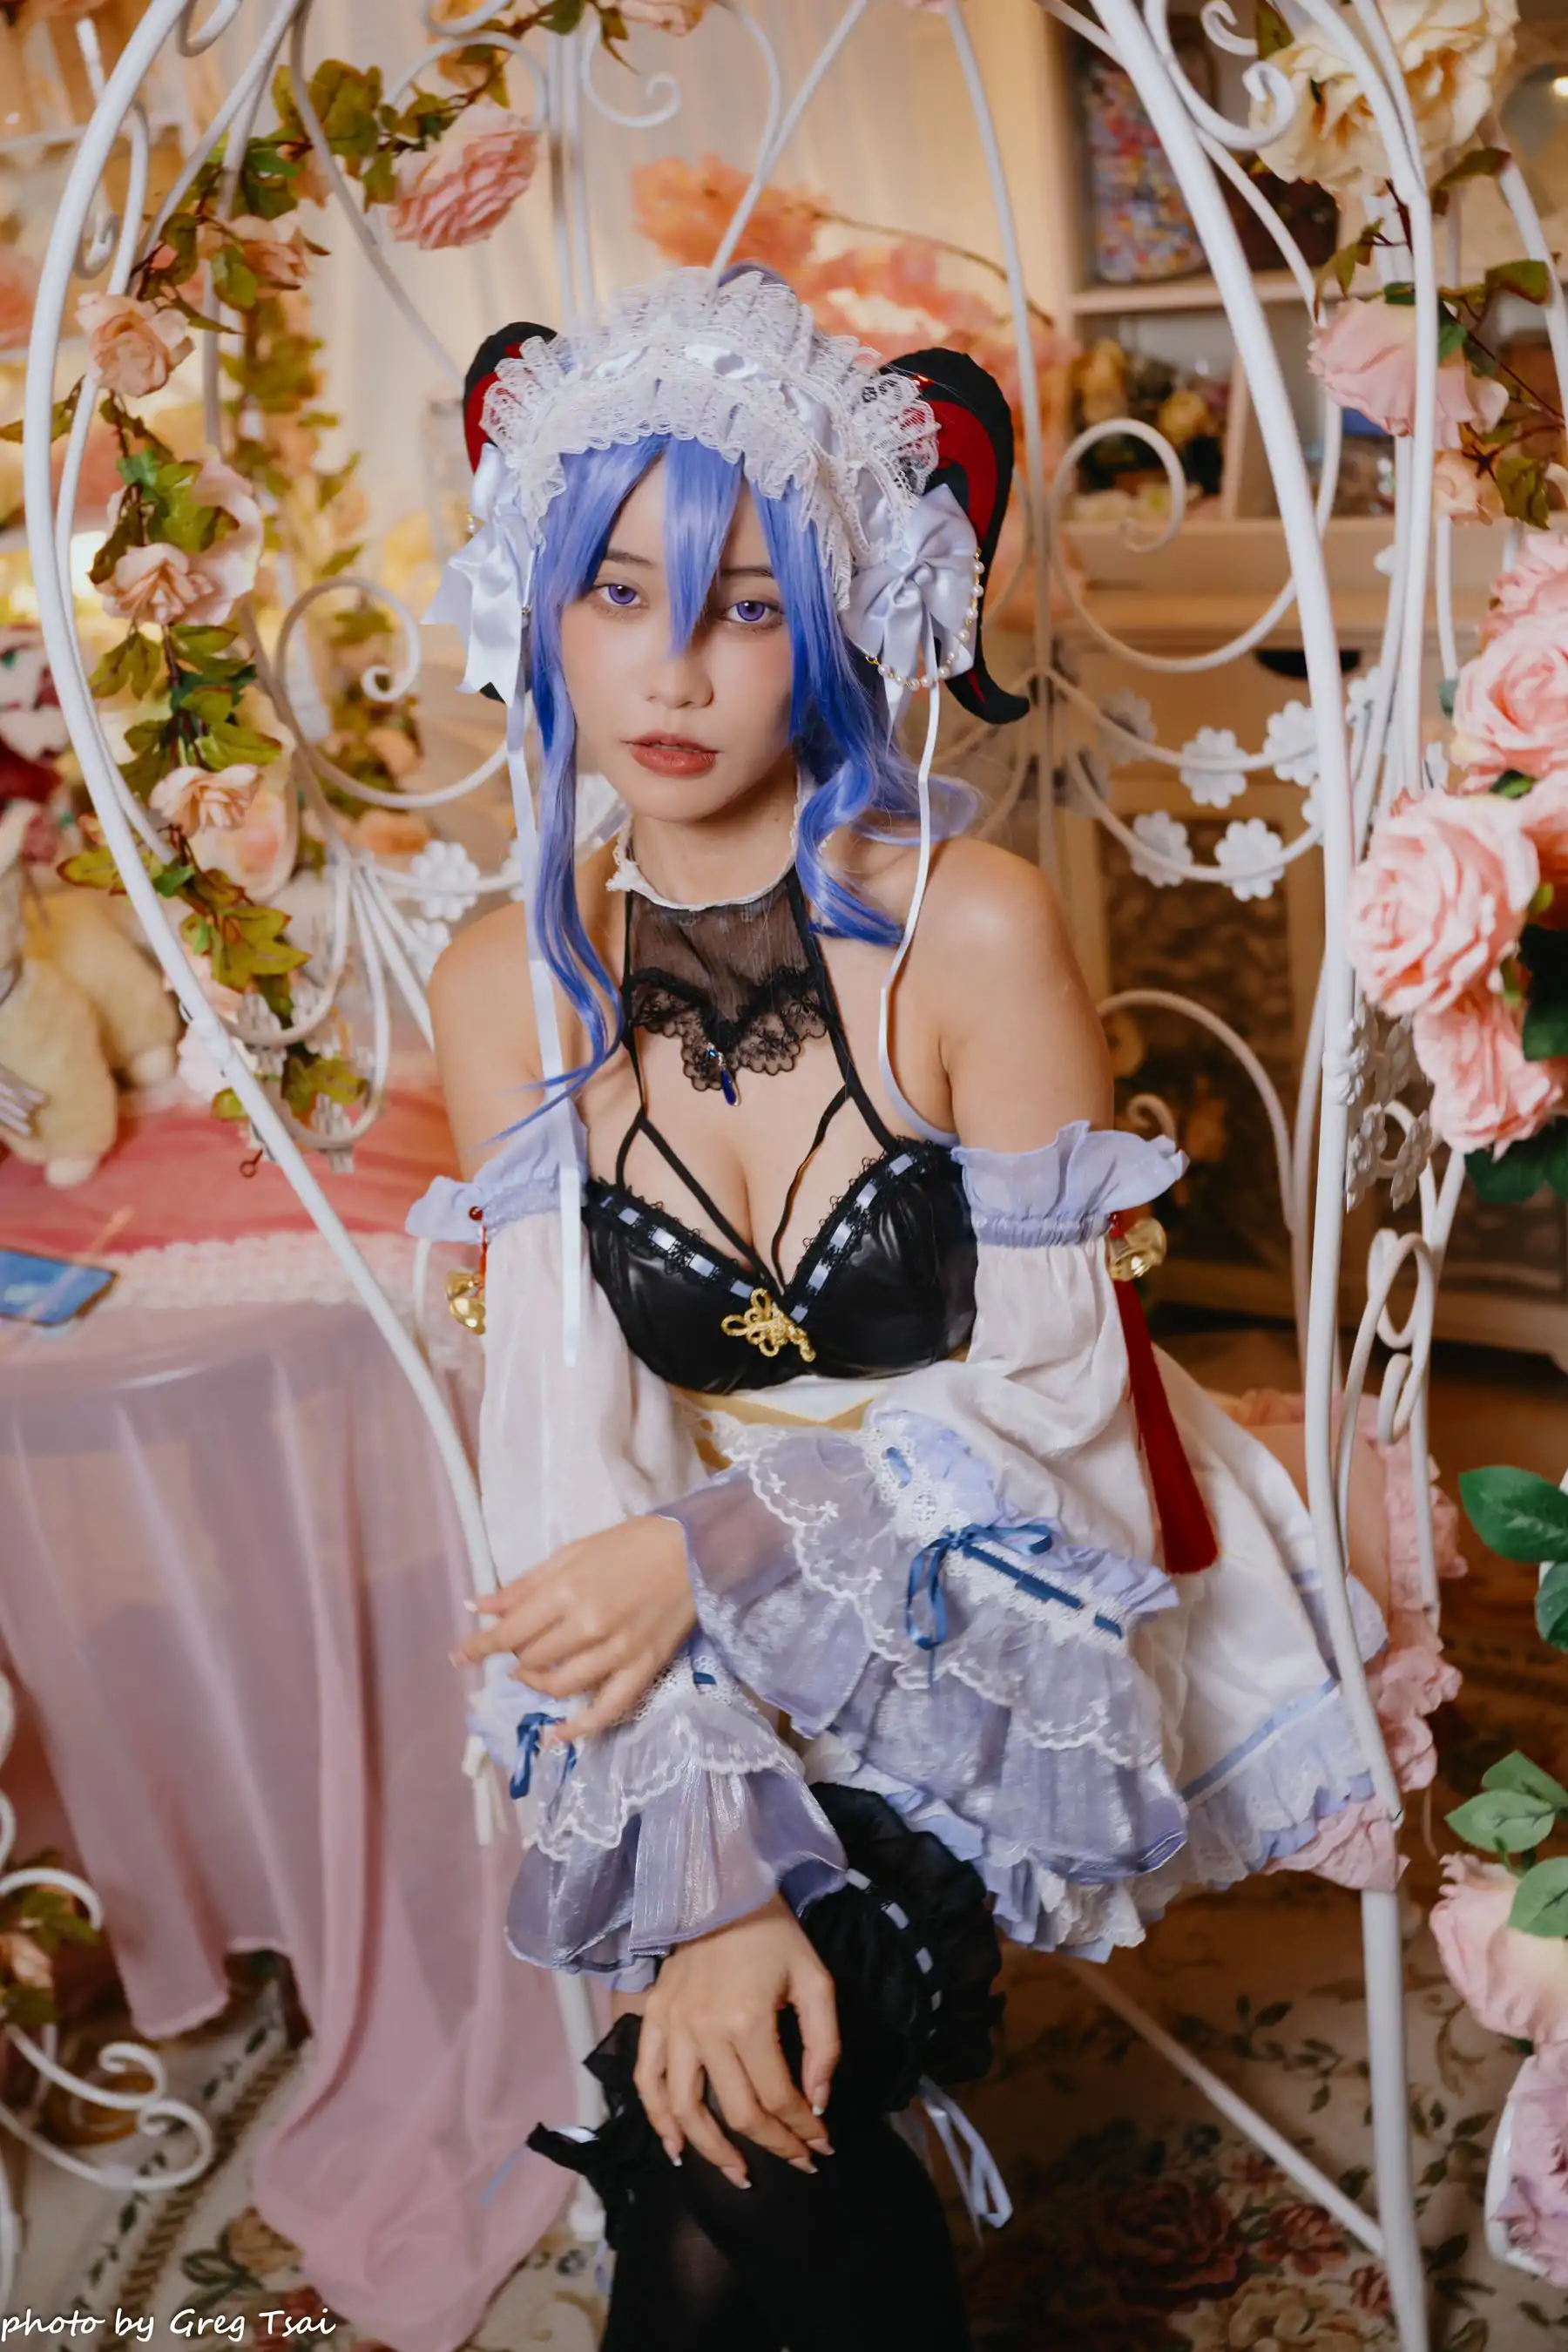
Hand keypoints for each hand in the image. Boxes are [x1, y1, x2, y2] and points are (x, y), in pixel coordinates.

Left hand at [454, 1514, 696, 1741]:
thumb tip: (477, 1606)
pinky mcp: (642, 1669)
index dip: (478, 1647)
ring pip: (560, 1686)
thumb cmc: (629, 1545)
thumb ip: (524, 1585)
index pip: (509, 1632)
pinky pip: (607, 1709)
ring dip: (536, 1684)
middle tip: (514, 1650)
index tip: (458, 1657)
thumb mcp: (572, 1553)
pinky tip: (556, 1735)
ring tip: (532, 1673)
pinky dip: (579, 1728)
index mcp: (566, 1590)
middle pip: (531, 1659)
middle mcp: (587, 1626)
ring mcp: (616, 1652)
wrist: (693, 1551)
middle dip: (514, 1658)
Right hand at [635, 1894, 839, 2187]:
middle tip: (797, 2164)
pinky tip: (676, 2150)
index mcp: (747, 2021)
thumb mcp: (816, 1981)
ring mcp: (671, 2028)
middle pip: (738, 2112)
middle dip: (773, 2147)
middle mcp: (704, 2032)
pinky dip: (658, 2121)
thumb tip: (817, 2103)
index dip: (802, 2131)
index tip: (822, 2147)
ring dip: (714, 2152)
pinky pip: (647, 2081)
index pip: (777, 2098)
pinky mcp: (651, 2019)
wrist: (720, 1890)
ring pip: (687, 2111)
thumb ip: (824, 2044)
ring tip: (740, 2175)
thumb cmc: (774, 1936)